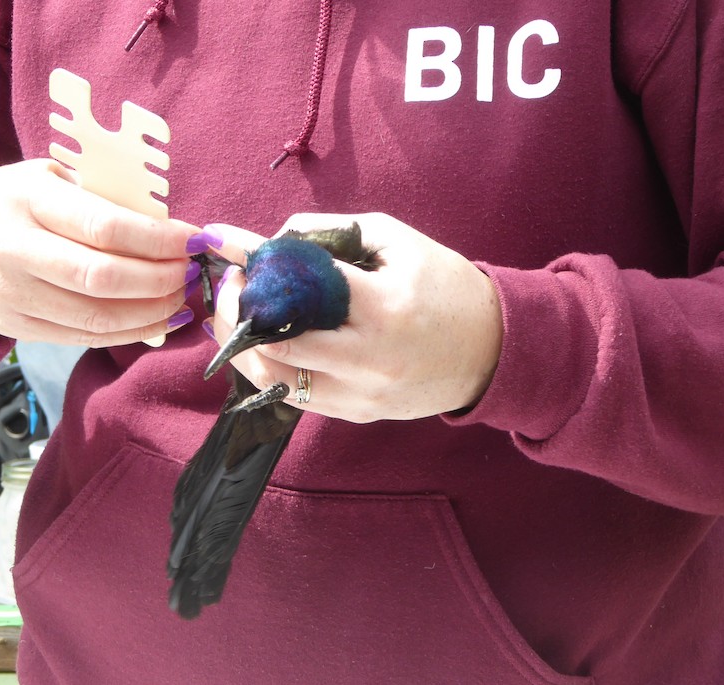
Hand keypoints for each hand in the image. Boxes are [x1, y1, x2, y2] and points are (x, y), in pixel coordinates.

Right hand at [0, 158, 199, 346]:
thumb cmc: (15, 200)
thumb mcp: (50, 177)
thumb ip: (102, 196)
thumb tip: (168, 225)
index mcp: (26, 201)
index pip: (104, 226)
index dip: (158, 239)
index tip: (193, 240)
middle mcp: (12, 251)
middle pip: (102, 278)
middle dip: (160, 279)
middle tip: (190, 272)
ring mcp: (11, 296)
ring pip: (97, 317)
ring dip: (152, 312)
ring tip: (181, 298)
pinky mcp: (16, 329)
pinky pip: (85, 337)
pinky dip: (130, 332)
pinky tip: (158, 319)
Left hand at [206, 212, 502, 422]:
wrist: (493, 350)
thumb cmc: (445, 286)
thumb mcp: (397, 241)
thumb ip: (332, 230)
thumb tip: (275, 239)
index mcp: (383, 308)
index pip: (299, 288)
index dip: (255, 269)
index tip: (230, 252)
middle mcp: (368, 359)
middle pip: (274, 345)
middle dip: (238, 313)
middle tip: (230, 287)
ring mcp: (361, 395)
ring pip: (275, 380)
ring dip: (243, 348)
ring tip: (236, 317)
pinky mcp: (357, 415)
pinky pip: (296, 396)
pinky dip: (270, 369)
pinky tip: (261, 344)